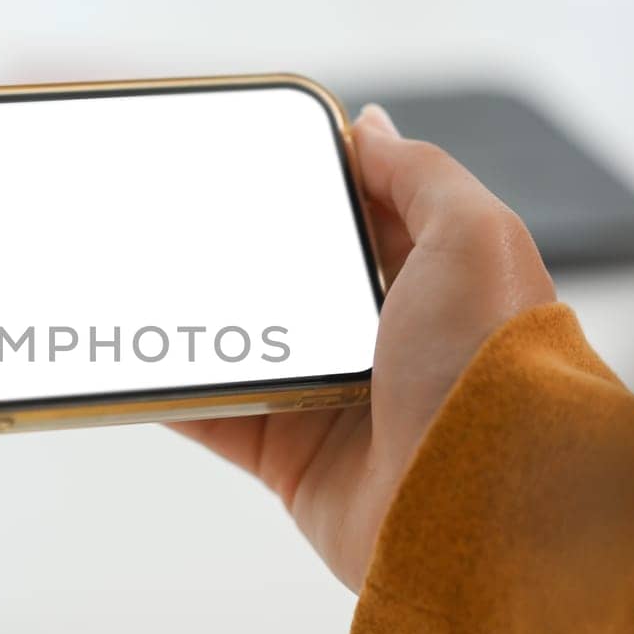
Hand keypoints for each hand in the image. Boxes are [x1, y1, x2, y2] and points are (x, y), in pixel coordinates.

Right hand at [174, 105, 555, 591]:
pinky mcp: (293, 461)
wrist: (480, 507)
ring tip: (140, 278)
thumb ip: (420, 174)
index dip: (316, 187)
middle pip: (296, 281)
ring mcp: (335, 403)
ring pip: (249, 348)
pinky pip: (218, 418)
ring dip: (201, 322)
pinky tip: (138, 362)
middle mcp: (386, 343)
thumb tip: (371, 126)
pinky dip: (176, 395)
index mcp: (437, 283)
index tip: (252, 157)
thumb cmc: (495, 369)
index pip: (366, 218)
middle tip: (176, 213)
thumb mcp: (475, 238)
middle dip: (242, 253)